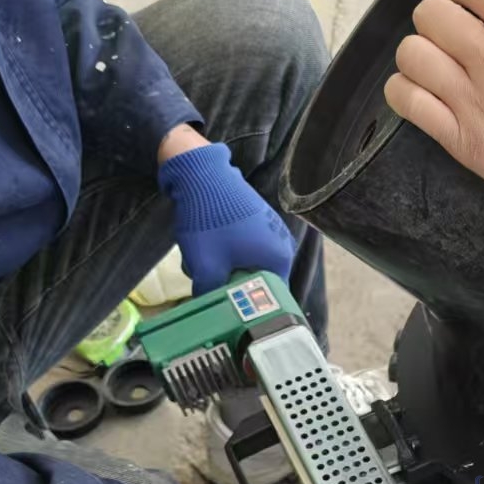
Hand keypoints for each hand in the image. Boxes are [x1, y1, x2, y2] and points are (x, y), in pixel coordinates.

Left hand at [158, 137, 295, 295]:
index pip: (269, 297)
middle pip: (255, 279)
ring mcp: (270, 228)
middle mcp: (282, 244)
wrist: (200, 173)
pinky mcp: (255, 217)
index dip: (246, 306)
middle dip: (229, 283)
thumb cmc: (210, 223)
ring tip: (200, 260)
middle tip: (206, 281)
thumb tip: (210, 311)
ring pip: (245, 262)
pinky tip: (205, 244)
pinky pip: (242, 245)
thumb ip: (212, 296)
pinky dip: (224, 250)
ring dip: (222, 266)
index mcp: (280, 259)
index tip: (224, 307)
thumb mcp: (206, 268)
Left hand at [386, 0, 483, 236]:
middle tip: (457, 33)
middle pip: (429, 12)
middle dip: (440, 15)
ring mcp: (474, 102)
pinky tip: (426, 89)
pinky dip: (406, 89)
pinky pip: (406, 100)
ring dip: (421, 52)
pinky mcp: (460, 139)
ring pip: (411, 53)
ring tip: (442, 62)